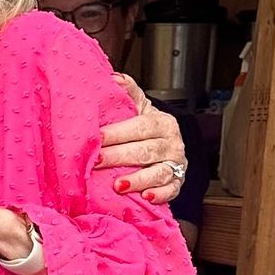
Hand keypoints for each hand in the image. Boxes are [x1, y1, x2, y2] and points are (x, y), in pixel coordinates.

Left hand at [98, 77, 186, 205]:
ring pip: (158, 172)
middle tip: (97, 161)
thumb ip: (128, 92)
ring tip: (118, 186)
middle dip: (119, 156)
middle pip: (145, 151)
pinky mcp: (177, 183)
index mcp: (162, 123)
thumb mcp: (138, 108)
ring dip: (138, 180)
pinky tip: (146, 197)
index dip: (118, 133)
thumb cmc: (145, 128)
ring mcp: (176, 164)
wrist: (165, 146)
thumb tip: (113, 77)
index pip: (140, 127)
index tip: (97, 137)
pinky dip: (159, 194)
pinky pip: (171, 190)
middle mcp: (172, 143)